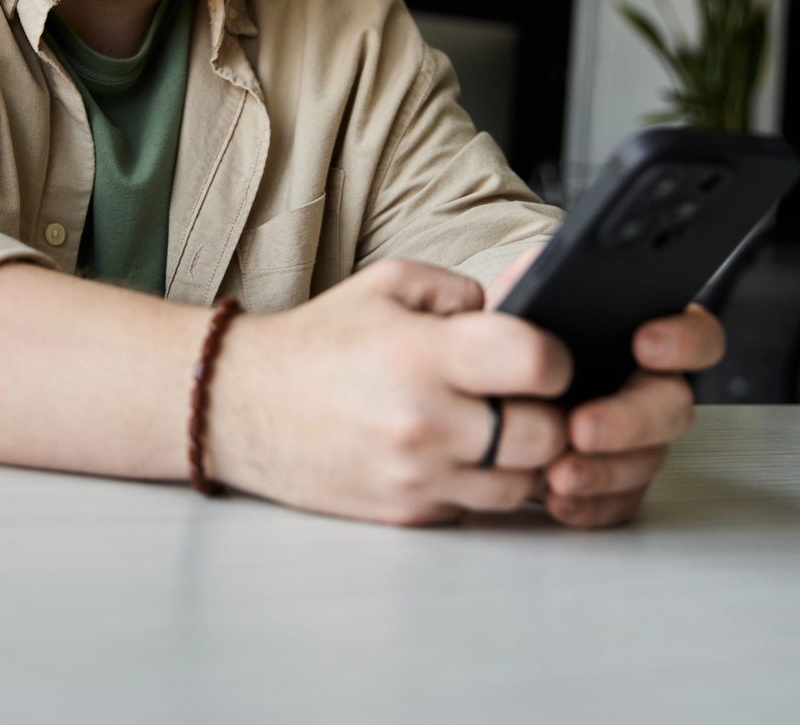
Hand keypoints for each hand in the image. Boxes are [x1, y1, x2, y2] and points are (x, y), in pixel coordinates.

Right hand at [204, 257, 573, 525]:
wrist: (243, 406)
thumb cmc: (319, 341)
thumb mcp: (388, 285)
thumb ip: (462, 291)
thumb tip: (522, 310)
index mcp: (419, 354)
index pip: (536, 362)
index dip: (556, 357)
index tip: (546, 356)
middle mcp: (421, 422)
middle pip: (545, 435)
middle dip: (551, 413)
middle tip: (530, 396)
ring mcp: (415, 477)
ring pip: (524, 484)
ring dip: (525, 457)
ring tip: (498, 424)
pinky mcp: (407, 513)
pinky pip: (480, 506)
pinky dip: (482, 482)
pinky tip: (459, 451)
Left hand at [486, 243, 724, 528]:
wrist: (484, 390)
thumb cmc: (512, 340)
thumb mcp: (525, 296)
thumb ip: (546, 279)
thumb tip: (553, 272)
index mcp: (646, 334)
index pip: (697, 334)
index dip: (684, 340)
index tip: (647, 343)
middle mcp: (651, 387)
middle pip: (675, 407)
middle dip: (630, 420)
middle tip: (582, 426)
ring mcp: (640, 438)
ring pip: (648, 460)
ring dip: (605, 470)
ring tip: (559, 471)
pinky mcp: (618, 481)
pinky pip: (621, 501)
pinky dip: (591, 504)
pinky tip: (560, 497)